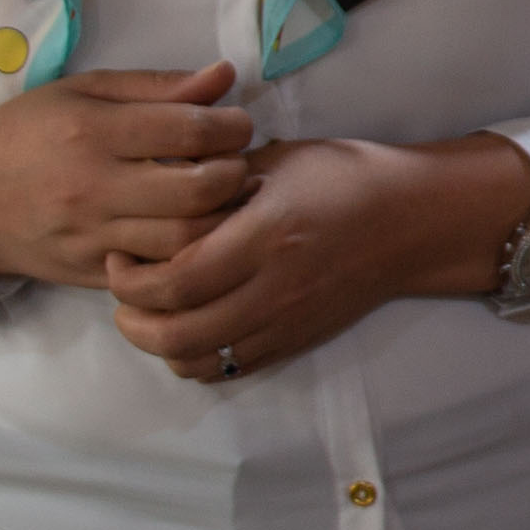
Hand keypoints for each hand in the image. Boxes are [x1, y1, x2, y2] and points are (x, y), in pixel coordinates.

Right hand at [0, 63, 254, 292]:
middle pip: (201, 192)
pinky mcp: (95, 274)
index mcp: (92, 132)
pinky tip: (194, 232)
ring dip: (223, 219)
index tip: (235, 125)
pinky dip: (190, 255)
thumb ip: (157, 86)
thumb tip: (224, 76)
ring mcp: (94, 237)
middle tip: (235, 162)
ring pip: (189, 241)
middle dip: (236, 174)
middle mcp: (94, 188)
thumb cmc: (28, 134)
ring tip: (222, 198)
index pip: (191, 131)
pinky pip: (162, 273)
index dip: (232, 127)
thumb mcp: (83, 92)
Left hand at [105, 135, 529, 385]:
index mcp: (264, 237)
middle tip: (123, 291)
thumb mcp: (275, 161)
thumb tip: (154, 195)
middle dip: (131, 319)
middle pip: (176, 335)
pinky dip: (194, 358)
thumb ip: (214, 184)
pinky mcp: (295, 340)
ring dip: (159, 344)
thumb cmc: (342, 177)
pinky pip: (229, 368)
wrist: (411, 220)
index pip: (174, 281)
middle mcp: (274, 289)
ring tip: (150, 312)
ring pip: (198, 361)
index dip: (128, 278)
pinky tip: (189, 326)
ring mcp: (286, 322)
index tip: (119, 255)